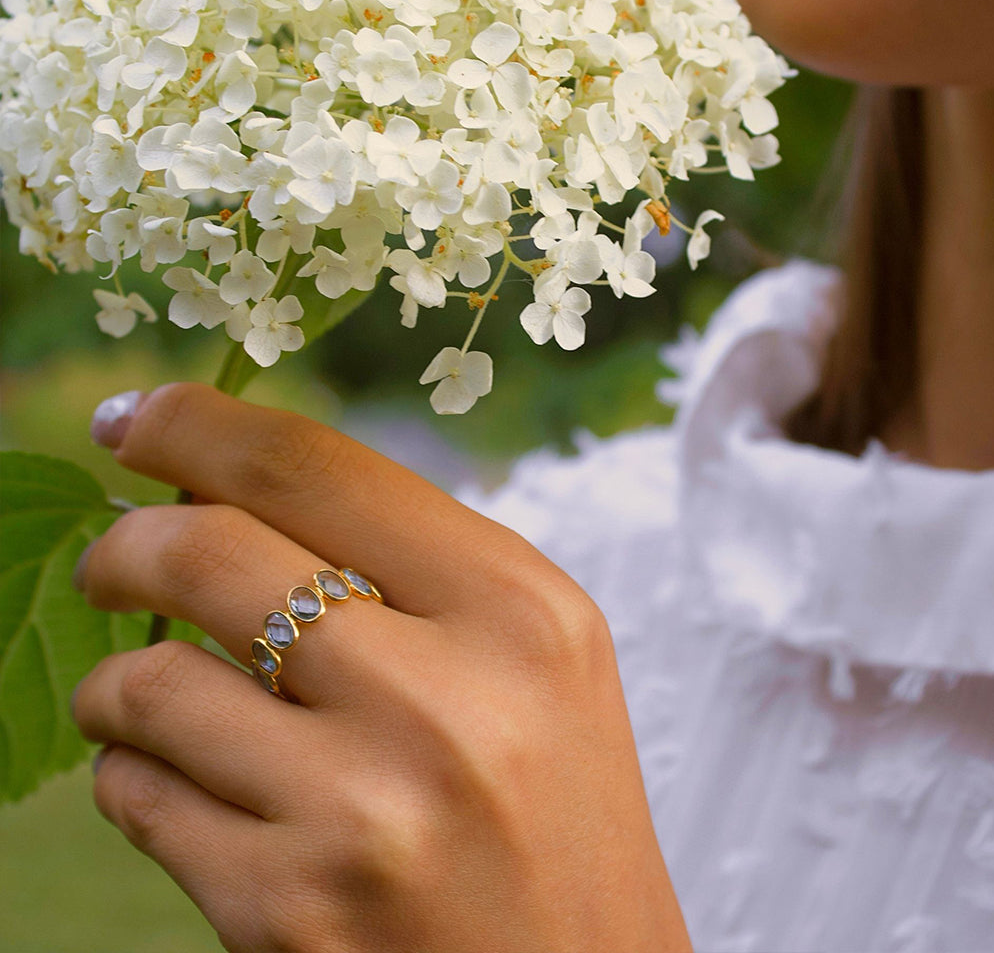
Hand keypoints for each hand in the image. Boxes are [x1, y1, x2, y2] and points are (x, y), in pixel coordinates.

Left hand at [72, 383, 690, 952]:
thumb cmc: (552, 802)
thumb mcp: (528, 652)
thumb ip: (406, 560)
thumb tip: (229, 483)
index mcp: (518, 609)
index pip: (312, 467)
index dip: (195, 425)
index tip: (135, 421)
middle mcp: (447, 700)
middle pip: (205, 550)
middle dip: (123, 545)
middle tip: (112, 560)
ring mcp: (362, 811)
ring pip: (144, 684)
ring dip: (118, 682)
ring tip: (143, 696)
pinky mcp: (287, 913)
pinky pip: (136, 800)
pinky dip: (133, 775)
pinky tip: (183, 784)